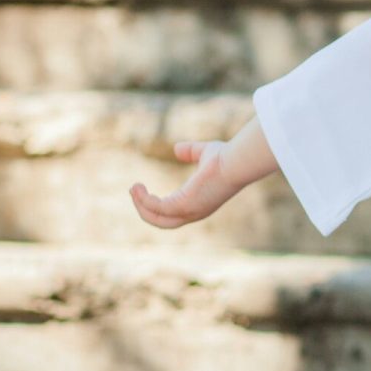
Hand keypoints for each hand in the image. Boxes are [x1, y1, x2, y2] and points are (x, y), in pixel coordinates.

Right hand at [130, 140, 246, 228]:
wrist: (237, 161)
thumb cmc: (226, 157)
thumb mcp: (204, 152)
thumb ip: (191, 152)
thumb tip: (177, 149)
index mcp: (200, 203)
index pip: (175, 213)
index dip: (157, 205)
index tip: (144, 191)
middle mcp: (196, 212)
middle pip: (164, 222)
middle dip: (145, 209)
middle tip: (134, 191)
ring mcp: (191, 211)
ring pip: (158, 219)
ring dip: (141, 206)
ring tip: (133, 188)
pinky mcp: (185, 204)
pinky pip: (158, 208)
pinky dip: (145, 200)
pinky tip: (138, 187)